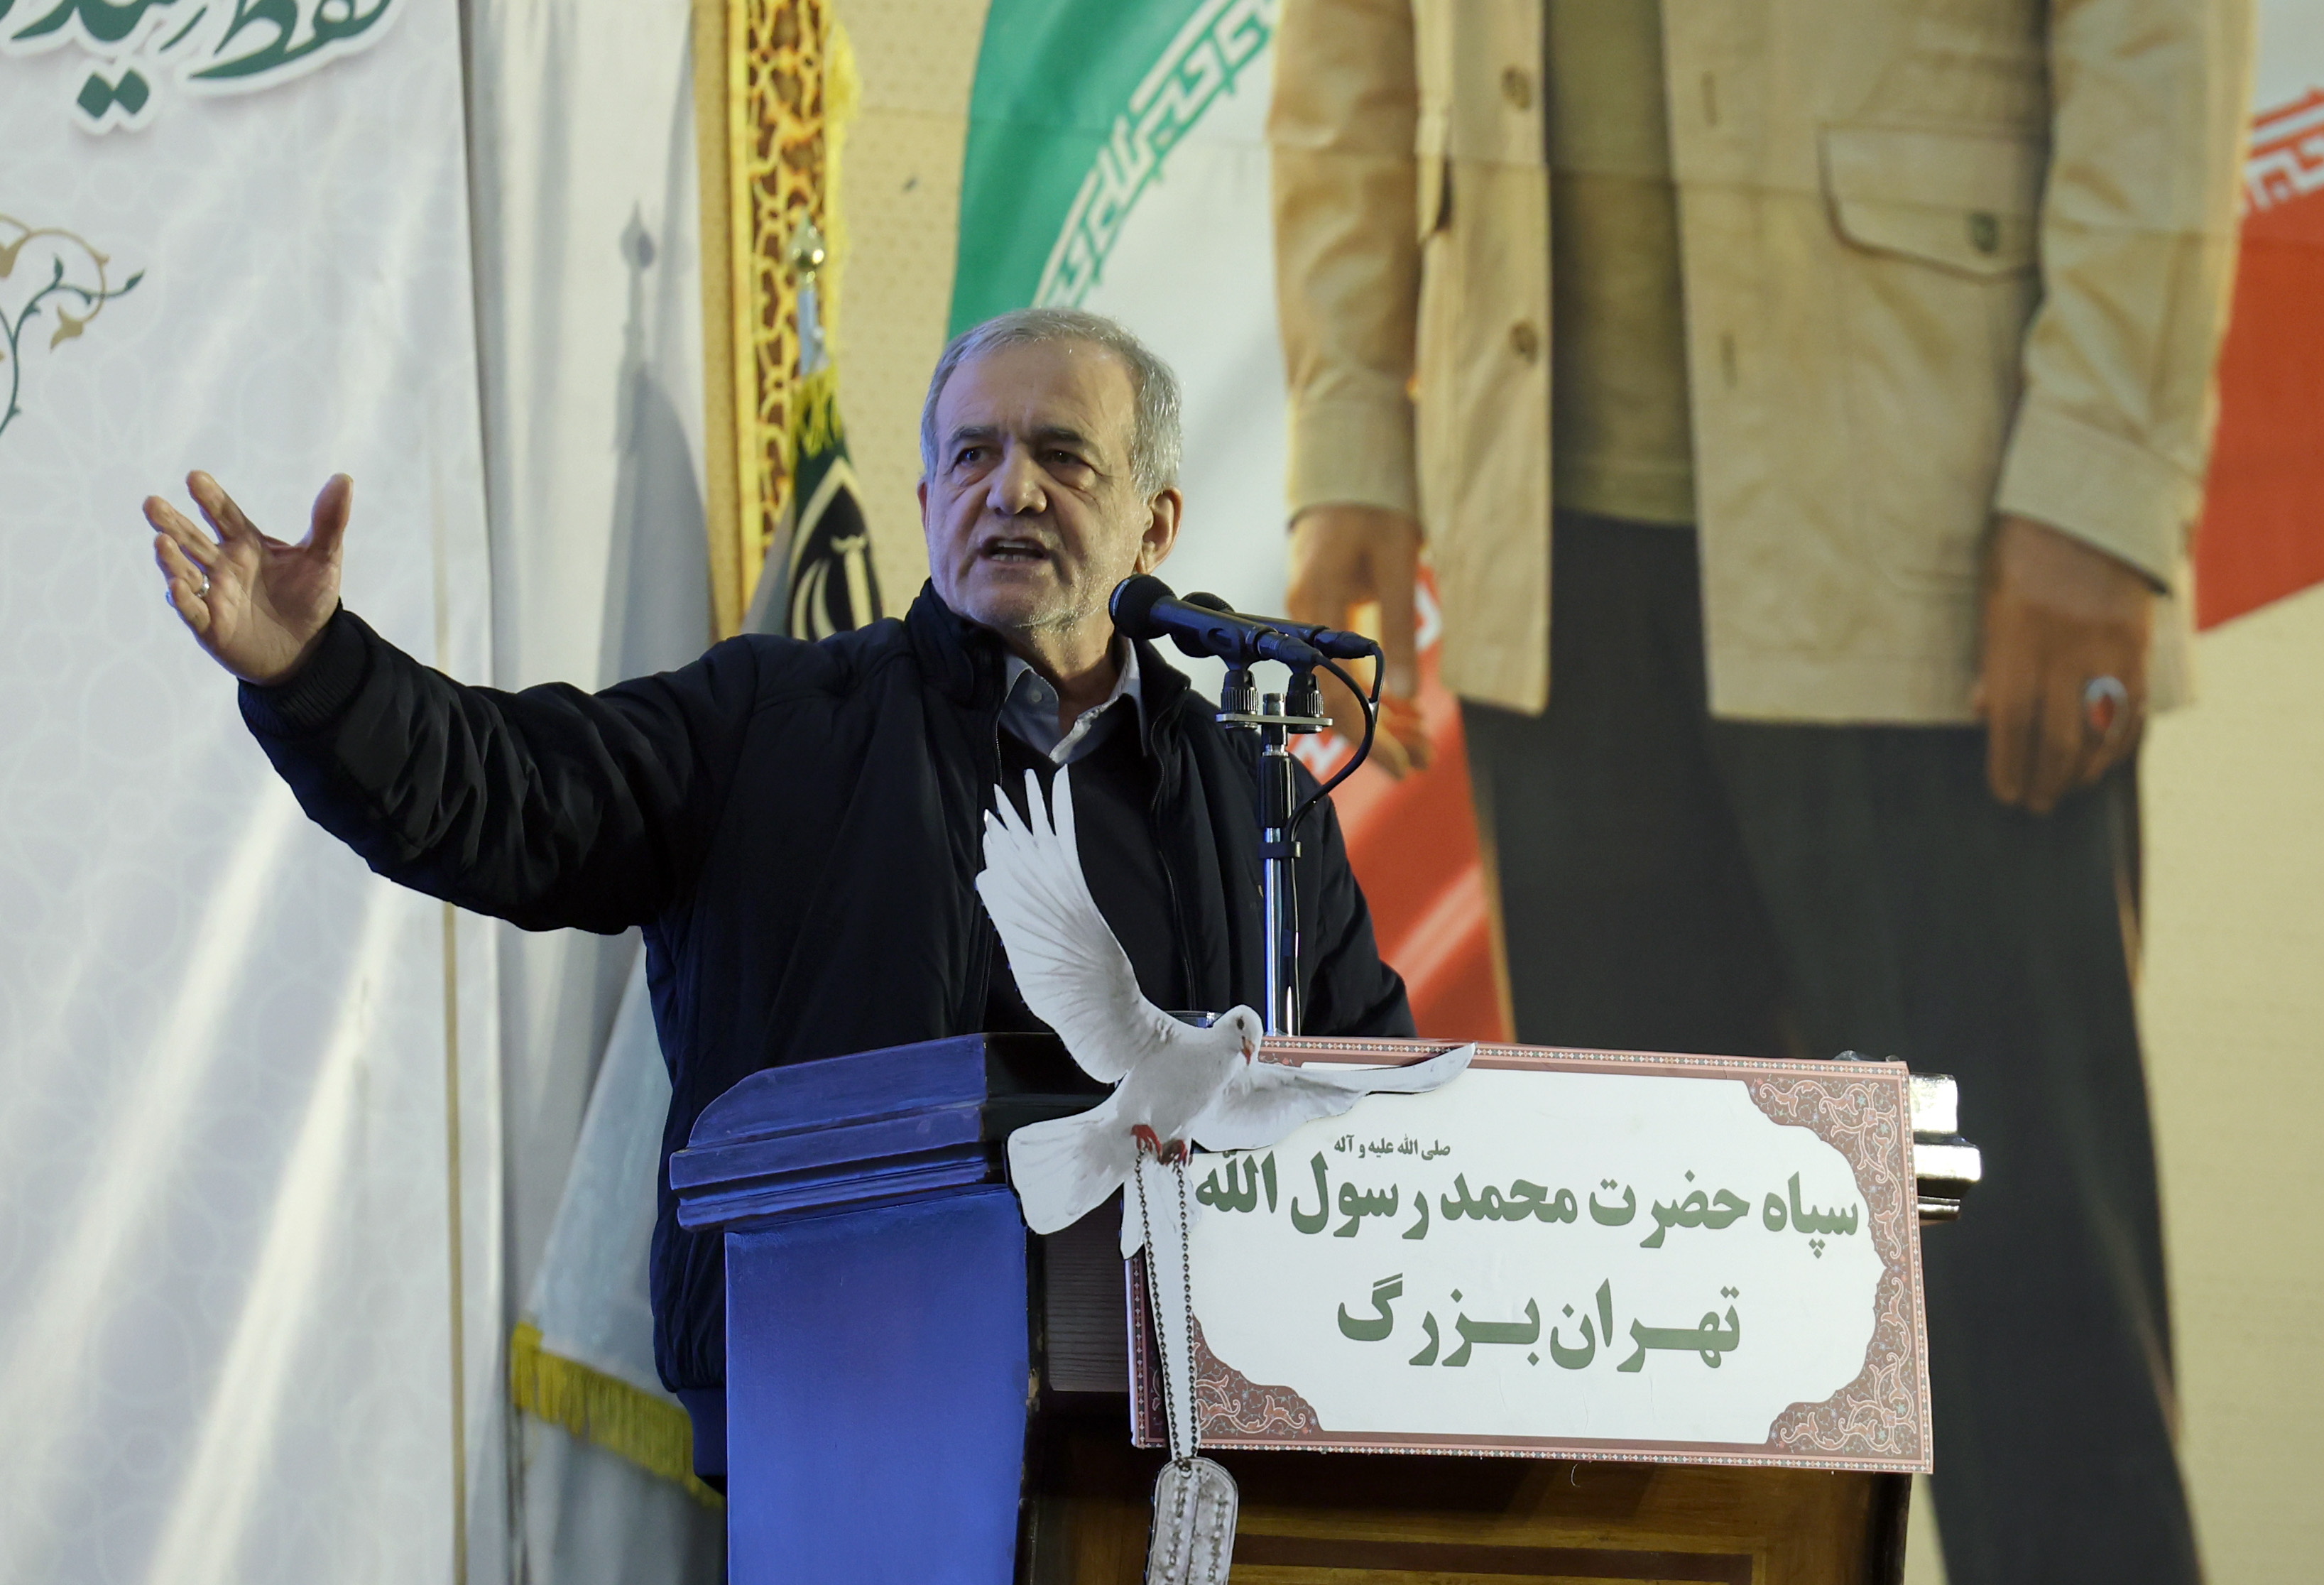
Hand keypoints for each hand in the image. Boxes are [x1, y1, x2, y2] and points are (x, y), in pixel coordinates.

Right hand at [148, 472, 350, 684]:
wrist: (307, 649)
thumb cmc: (310, 597)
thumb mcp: (324, 558)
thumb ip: (329, 520)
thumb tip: (343, 478)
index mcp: (246, 544)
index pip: (224, 515)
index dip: (210, 498)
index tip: (195, 477)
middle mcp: (223, 565)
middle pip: (193, 539)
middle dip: (172, 522)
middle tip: (152, 503)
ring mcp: (213, 594)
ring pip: (185, 572)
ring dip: (171, 558)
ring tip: (161, 540)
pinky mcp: (211, 625)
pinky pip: (192, 610)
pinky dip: (183, 599)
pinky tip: (175, 585)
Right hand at [1286, 504, 1428, 775]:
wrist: (1348, 467)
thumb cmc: (1372, 506)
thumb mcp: (1396, 563)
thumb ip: (1398, 629)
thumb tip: (1404, 695)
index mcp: (1315, 604)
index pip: (1334, 690)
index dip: (1367, 734)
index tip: (1400, 766)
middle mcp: (1306, 618)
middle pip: (1337, 696)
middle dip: (1381, 734)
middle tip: (1422, 763)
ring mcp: (1314, 618)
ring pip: (1345, 684)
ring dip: (1384, 716)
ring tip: (1425, 744)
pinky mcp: (1329, 615)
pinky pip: (1348, 665)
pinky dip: (1378, 689)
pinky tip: (1407, 711)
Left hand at [1973, 514, 2153, 813]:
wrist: (2088, 505)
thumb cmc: (2021, 551)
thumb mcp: (1990, 597)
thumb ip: (1990, 657)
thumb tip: (1985, 714)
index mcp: (2018, 632)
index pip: (2012, 718)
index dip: (2009, 763)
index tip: (2004, 793)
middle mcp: (2066, 643)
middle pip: (2059, 734)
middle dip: (2046, 778)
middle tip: (2035, 804)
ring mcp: (2108, 644)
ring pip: (2101, 728)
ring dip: (2084, 770)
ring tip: (2065, 791)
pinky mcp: (2139, 642)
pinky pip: (2134, 706)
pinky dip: (2120, 742)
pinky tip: (2104, 764)